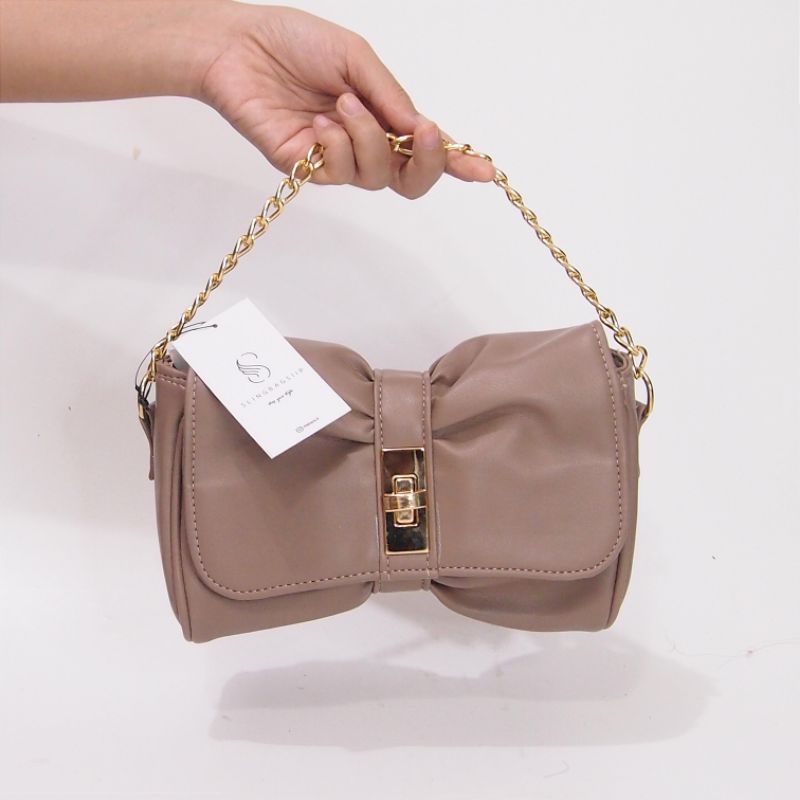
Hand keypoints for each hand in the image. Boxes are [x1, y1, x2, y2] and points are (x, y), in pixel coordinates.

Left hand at [194, 3, 495, 196]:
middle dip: (426, 161)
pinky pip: (340, 173)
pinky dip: (338, 145)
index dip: (457, 162)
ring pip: (377, 177)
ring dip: (369, 138)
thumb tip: (422, 128)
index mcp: (381, 115)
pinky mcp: (305, 169)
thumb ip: (390, 95)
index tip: (485, 172)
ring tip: (341, 104)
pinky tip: (320, 122)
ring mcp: (335, 159)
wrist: (238, 47)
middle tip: (421, 133)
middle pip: (409, 181)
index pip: (424, 148)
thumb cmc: (294, 43)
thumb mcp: (355, 58)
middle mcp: (363, 143)